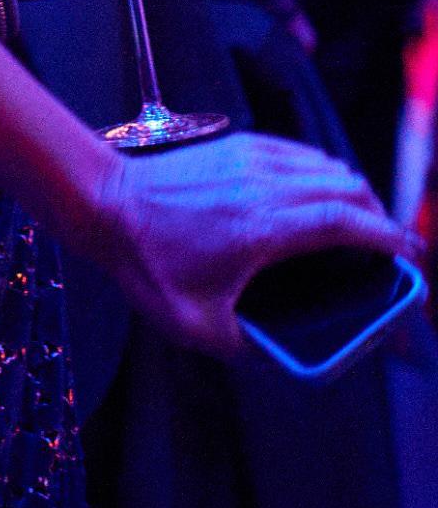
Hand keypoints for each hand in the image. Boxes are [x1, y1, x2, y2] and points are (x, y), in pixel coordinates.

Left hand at [86, 129, 411, 355]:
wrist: (101, 200)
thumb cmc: (143, 261)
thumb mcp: (190, 321)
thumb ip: (239, 346)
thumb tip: (271, 361)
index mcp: (266, 227)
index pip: (349, 222)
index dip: (388, 237)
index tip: (409, 254)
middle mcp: (267, 185)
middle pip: (349, 189)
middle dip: (377, 215)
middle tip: (384, 243)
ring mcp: (252, 159)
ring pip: (327, 166)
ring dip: (351, 192)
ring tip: (356, 220)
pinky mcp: (236, 145)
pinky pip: (298, 152)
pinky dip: (321, 171)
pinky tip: (316, 191)